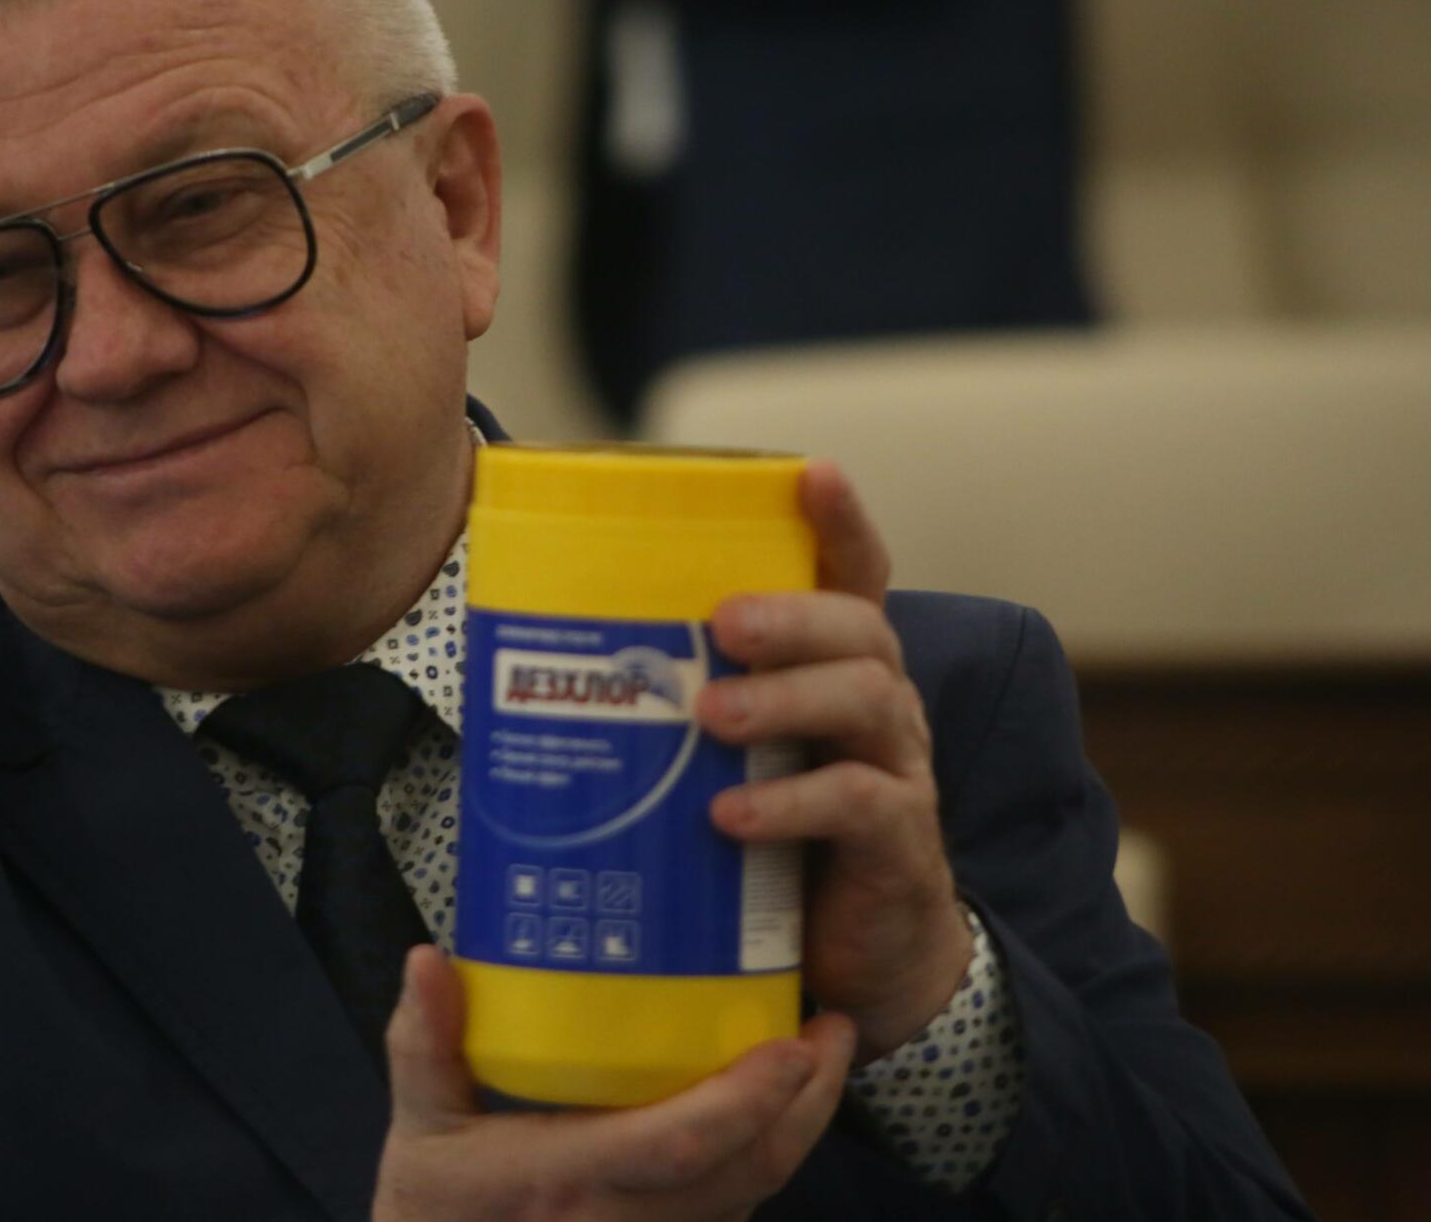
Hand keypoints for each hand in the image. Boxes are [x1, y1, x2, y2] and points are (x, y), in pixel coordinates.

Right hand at [374, 947, 854, 1221]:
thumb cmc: (432, 1204)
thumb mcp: (418, 1124)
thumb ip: (424, 1043)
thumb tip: (426, 958)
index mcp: (571, 1179)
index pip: (681, 1145)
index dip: (747, 1099)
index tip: (792, 1042)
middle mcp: (626, 1221)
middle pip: (750, 1171)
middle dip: (809, 1101)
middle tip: (833, 1026)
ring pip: (753, 1192)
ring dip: (799, 1125)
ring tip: (821, 1049)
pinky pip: (734, 1205)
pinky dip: (766, 1152)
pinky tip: (776, 1101)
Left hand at [699, 461, 973, 1061]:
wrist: (854, 958)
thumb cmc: (772, 839)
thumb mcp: (725, 760)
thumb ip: (675, 709)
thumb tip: (531, 663)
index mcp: (835, 668)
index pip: (854, 575)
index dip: (840, 520)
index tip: (812, 471)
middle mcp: (879, 705)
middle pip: (861, 629)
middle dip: (791, 616)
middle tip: (721, 622)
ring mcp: (898, 770)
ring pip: (867, 702)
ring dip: (783, 701)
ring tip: (709, 716)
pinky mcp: (900, 845)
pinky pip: (862, 805)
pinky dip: (792, 805)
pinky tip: (729, 815)